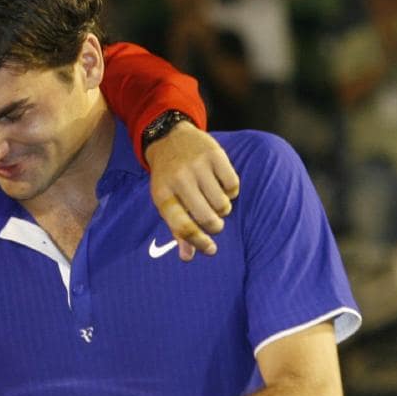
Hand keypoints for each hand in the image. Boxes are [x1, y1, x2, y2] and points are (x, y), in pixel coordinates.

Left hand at [145, 122, 239, 260]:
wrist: (169, 138)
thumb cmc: (168, 177)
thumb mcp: (166, 201)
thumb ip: (178, 229)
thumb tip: (188, 257)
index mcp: (162, 194)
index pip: (182, 226)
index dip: (198, 242)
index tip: (211, 250)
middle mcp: (179, 179)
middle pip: (206, 217)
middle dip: (215, 226)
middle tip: (214, 223)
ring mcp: (197, 166)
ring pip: (223, 204)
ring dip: (223, 209)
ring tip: (214, 200)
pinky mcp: (215, 154)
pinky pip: (233, 185)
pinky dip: (231, 192)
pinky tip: (221, 185)